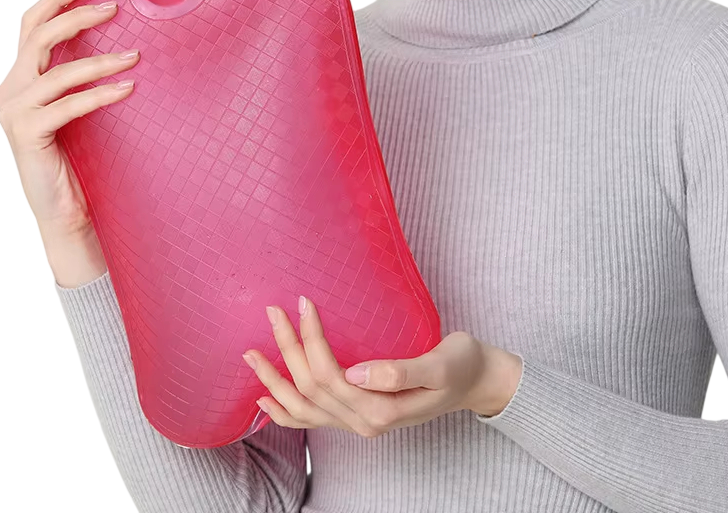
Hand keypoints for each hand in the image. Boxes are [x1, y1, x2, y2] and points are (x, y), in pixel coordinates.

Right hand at [0, 0, 140, 234]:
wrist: (66, 210)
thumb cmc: (79, 158)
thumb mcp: (78, 110)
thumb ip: (83, 80)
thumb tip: (127, 46)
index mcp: (20, 78)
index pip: (30, 24)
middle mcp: (11, 89)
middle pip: (38, 35)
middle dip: (76, 15)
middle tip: (115, 8)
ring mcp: (15, 112)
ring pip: (57, 70)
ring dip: (100, 60)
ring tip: (134, 56)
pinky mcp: (29, 135)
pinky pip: (68, 105)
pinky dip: (99, 93)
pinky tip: (127, 88)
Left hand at [243, 295, 517, 437]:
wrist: (476, 382)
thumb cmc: (461, 364)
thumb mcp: (440, 364)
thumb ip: (400, 370)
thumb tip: (357, 373)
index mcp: (381, 409)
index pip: (331, 374)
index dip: (311, 339)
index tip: (302, 302)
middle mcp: (364, 423)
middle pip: (311, 387)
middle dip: (287, 350)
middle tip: (272, 312)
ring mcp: (359, 424)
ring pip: (304, 408)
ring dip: (275, 380)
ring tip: (251, 354)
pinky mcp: (358, 417)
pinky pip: (313, 421)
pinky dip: (284, 412)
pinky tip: (265, 398)